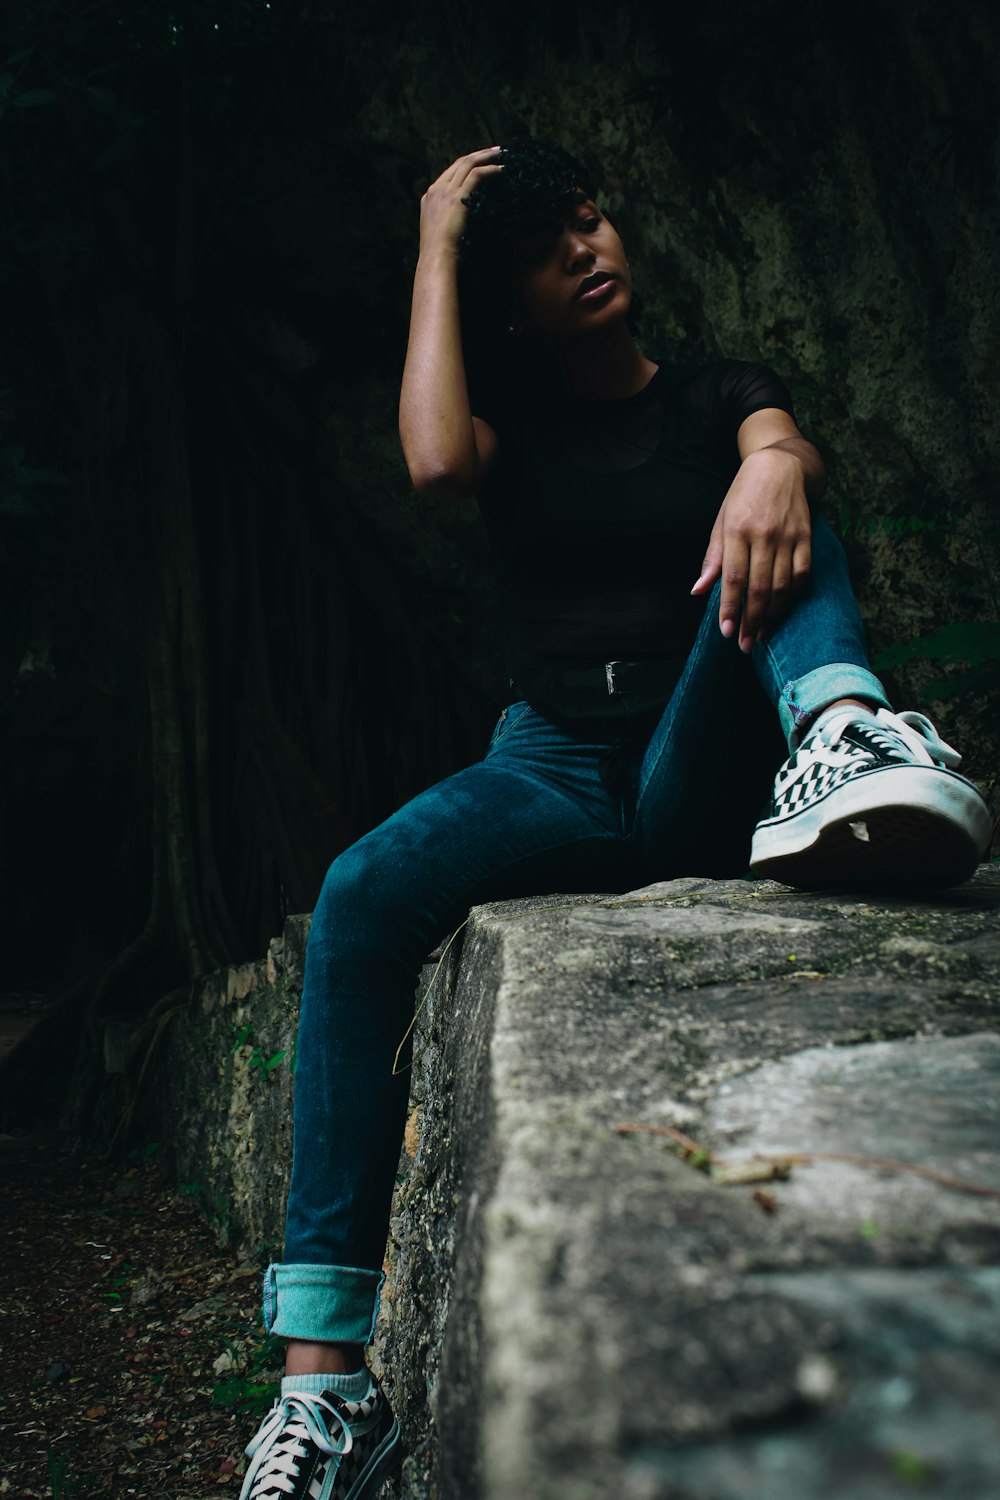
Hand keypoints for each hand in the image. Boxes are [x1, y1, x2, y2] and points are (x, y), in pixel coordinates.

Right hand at [418, 147, 502, 261]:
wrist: (436, 258)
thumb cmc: (442, 254)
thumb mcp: (442, 232)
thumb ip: (450, 220)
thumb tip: (466, 221)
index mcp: (430, 196)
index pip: (451, 172)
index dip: (467, 164)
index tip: (482, 161)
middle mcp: (436, 189)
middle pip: (459, 163)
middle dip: (479, 154)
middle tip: (495, 151)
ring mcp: (445, 192)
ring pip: (467, 163)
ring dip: (486, 156)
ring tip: (501, 154)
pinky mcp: (456, 197)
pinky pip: (476, 175)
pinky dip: (489, 170)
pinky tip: (501, 170)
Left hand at [691, 446, 811, 651]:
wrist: (780, 466)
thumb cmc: (744, 495)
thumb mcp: (722, 521)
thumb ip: (713, 558)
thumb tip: (699, 591)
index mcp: (738, 529)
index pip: (733, 578)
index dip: (730, 608)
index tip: (726, 632)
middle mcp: (764, 534)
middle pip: (759, 587)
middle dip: (751, 620)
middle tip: (744, 644)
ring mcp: (789, 536)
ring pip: (782, 585)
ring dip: (771, 614)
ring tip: (761, 634)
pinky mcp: (807, 537)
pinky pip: (802, 573)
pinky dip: (793, 594)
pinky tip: (783, 608)